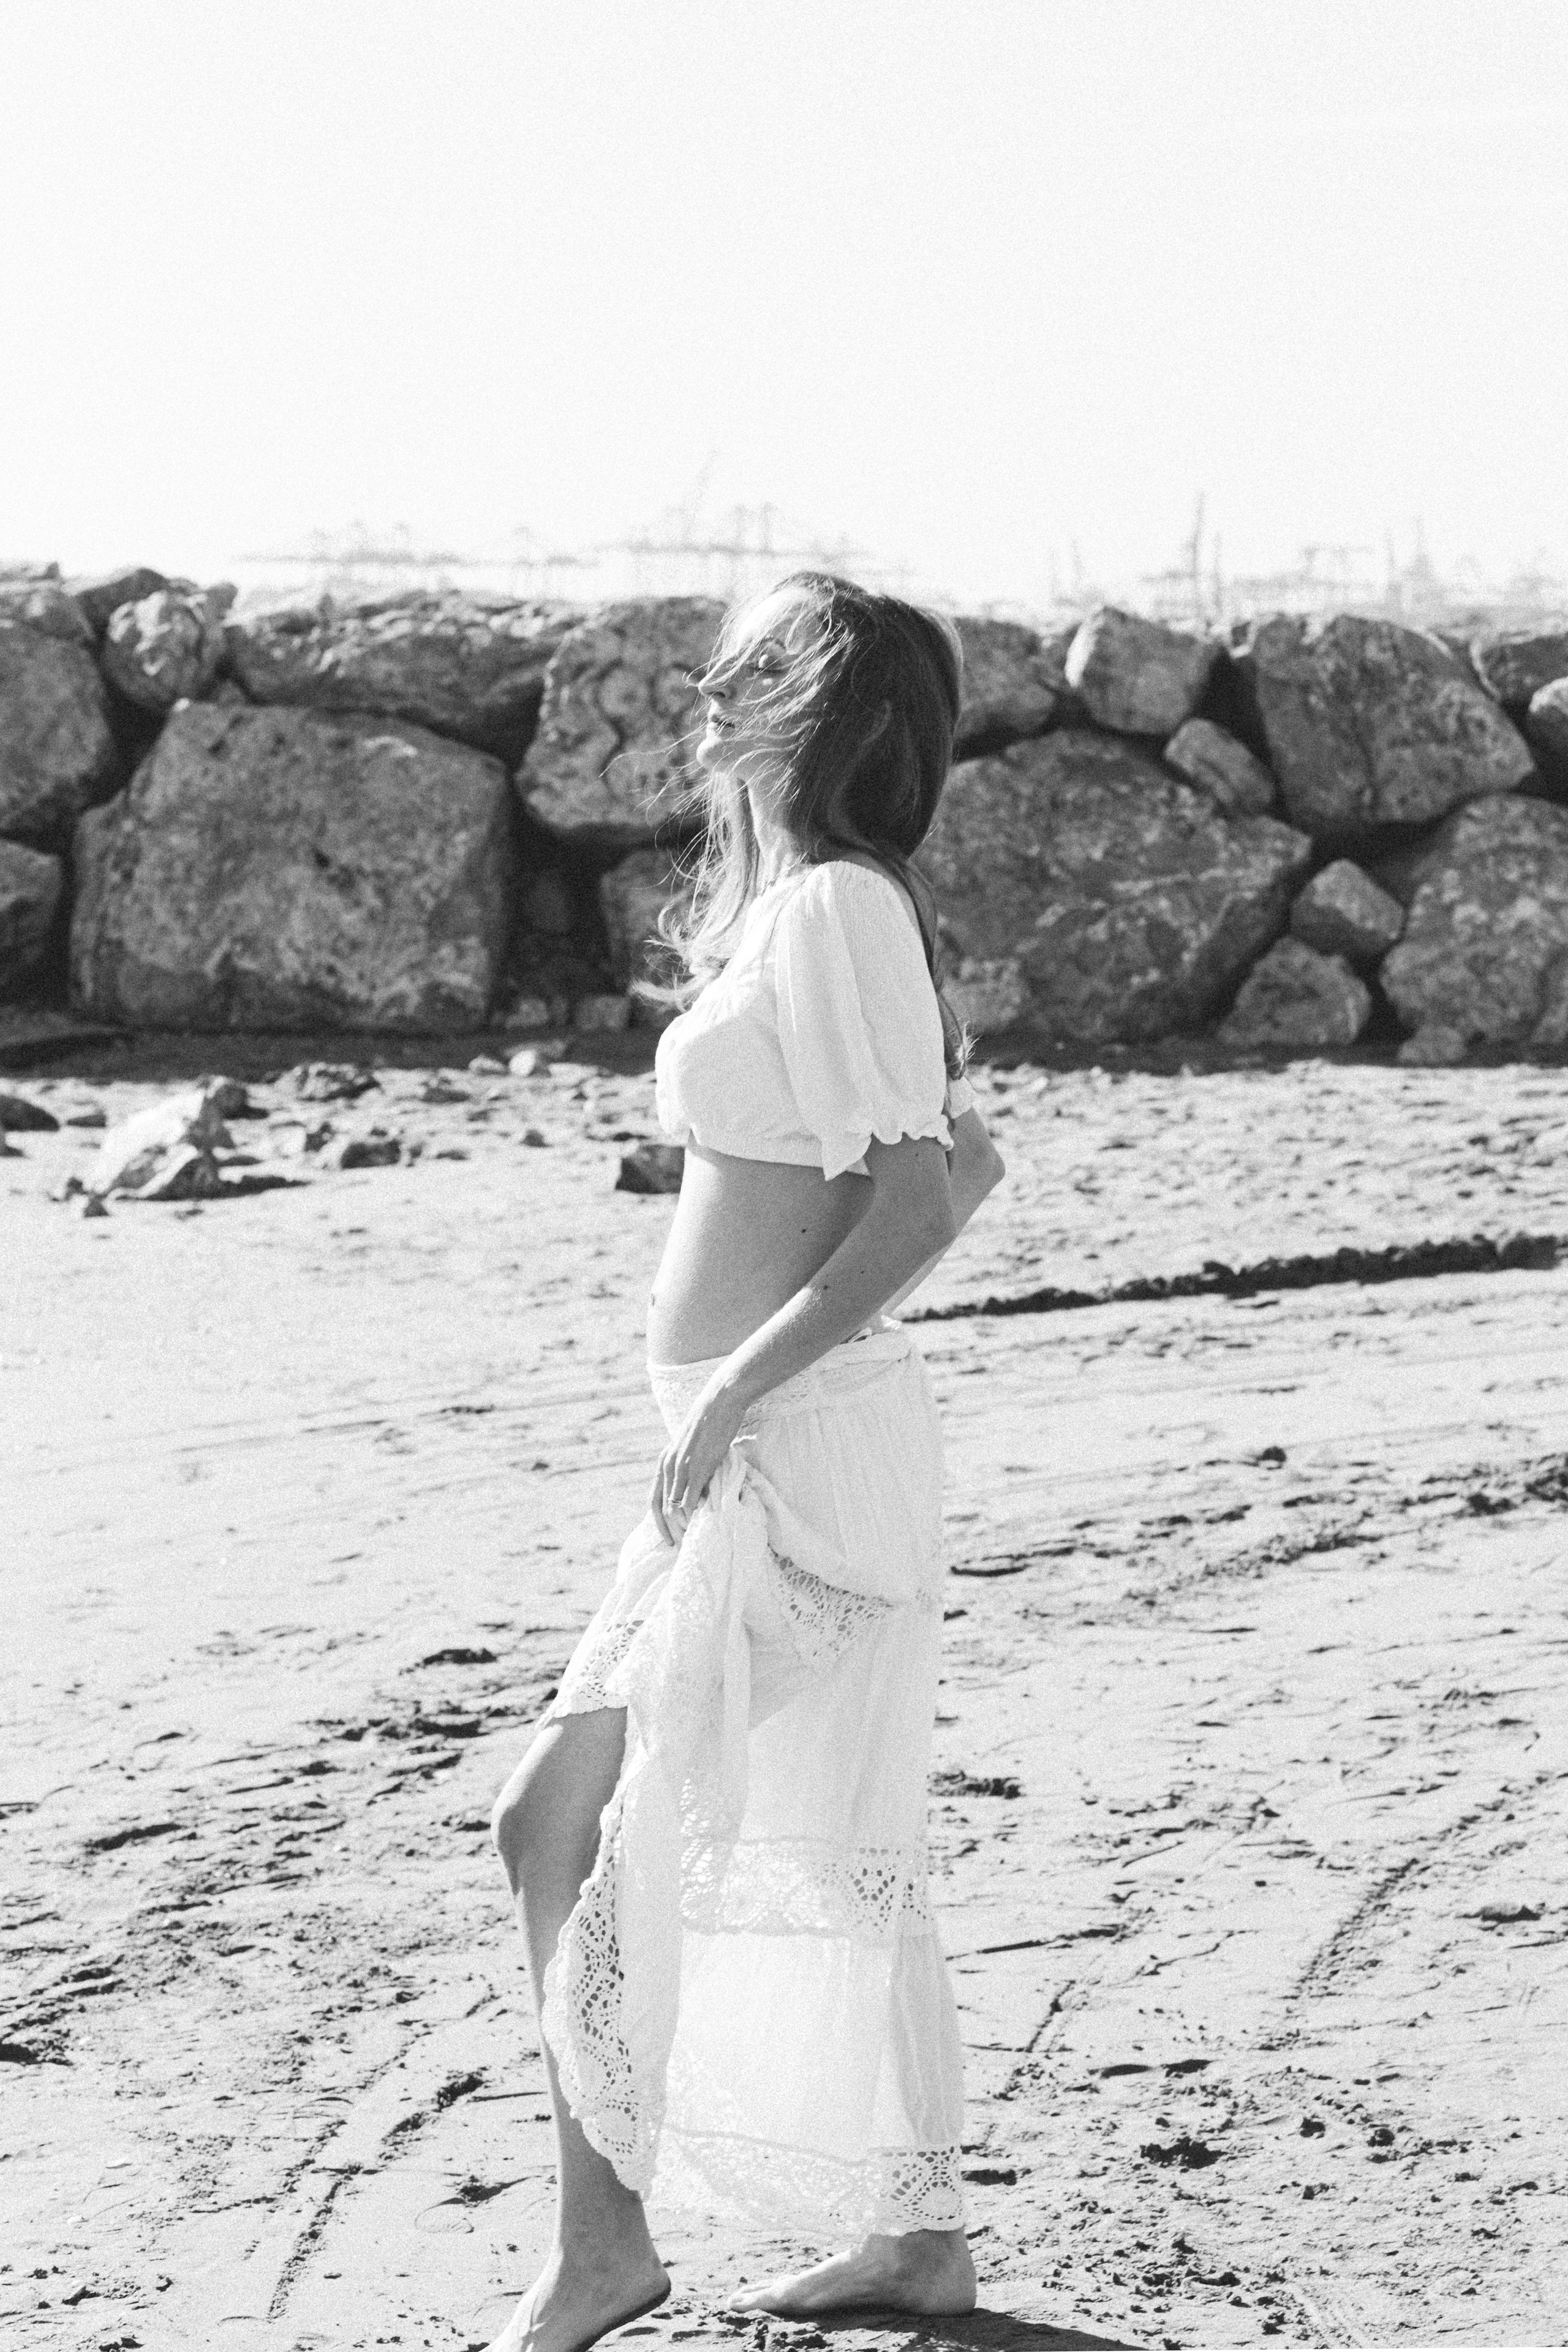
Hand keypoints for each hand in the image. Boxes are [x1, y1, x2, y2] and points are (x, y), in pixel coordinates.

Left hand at [649, 1379, 748, 1546]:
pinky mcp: (698, 1467)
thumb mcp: (691, 1449)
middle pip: (661, 1508)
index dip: (658, 1523)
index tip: (667, 1540)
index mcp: (664, 1463)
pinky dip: (694, 1514)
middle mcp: (667, 1466)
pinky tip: (702, 1522)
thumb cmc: (709, 1426)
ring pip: (674, 1507)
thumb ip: (688, 1469)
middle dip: (669, 1531)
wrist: (719, 1403)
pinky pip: (691, 1499)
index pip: (653, 1500)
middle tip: (679, 1547)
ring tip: (692, 1538)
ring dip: (682, 1526)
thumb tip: (694, 1494)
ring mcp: (681, 1468)